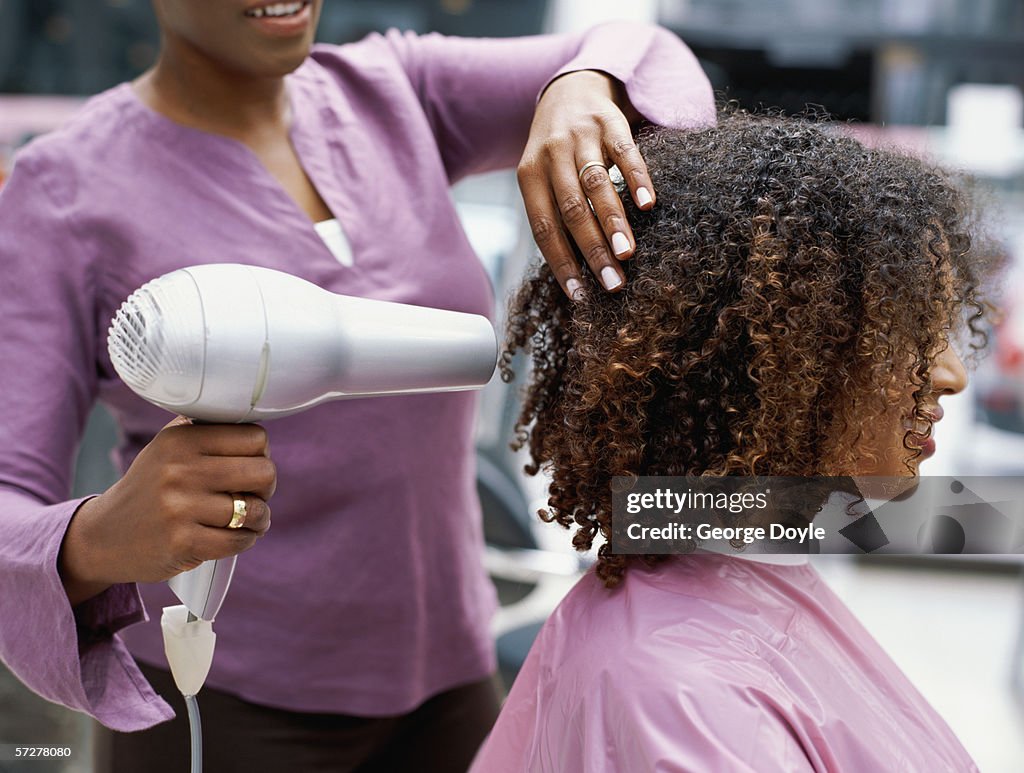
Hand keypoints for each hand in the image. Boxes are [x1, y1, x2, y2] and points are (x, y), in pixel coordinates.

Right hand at [59, 417, 275, 605]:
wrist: (103, 536)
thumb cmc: (150, 488)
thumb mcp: (168, 447)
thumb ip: (207, 431)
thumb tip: (257, 433)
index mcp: (181, 439)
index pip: (255, 437)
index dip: (261, 455)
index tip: (251, 466)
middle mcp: (179, 469)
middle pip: (263, 472)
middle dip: (266, 488)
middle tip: (254, 495)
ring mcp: (179, 507)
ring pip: (254, 510)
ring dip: (259, 519)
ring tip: (249, 520)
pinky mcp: (182, 542)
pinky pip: (238, 540)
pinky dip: (246, 540)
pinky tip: (237, 536)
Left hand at [518, 69, 653, 298]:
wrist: (569, 88)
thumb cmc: (556, 150)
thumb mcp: (542, 177)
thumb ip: (555, 213)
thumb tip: (576, 272)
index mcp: (529, 175)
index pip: (544, 226)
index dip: (561, 262)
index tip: (580, 294)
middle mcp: (551, 154)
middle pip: (571, 209)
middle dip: (592, 250)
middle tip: (613, 283)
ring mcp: (581, 136)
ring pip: (596, 184)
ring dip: (613, 222)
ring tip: (628, 255)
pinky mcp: (609, 121)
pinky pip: (625, 152)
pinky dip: (636, 178)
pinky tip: (648, 204)